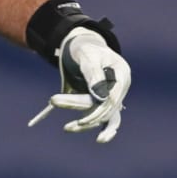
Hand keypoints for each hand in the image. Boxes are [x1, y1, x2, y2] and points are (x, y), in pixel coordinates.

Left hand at [28, 26, 130, 142]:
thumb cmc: (87, 48)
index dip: (98, 111)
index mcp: (122, 75)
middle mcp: (120, 88)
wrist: (86, 47)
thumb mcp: (89, 56)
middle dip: (84, 113)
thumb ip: (94, 74)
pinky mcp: (103, 101)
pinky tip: (78, 130)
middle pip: (105, 107)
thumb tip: (100, 98)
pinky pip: (100, 116)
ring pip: (105, 116)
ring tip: (67, 128)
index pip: (112, 99)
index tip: (82, 121)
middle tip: (54, 102)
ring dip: (87, 124)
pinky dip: (90, 123)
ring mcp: (113, 96)